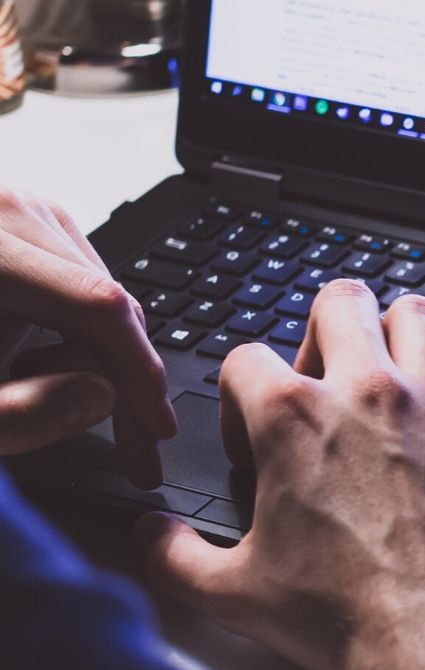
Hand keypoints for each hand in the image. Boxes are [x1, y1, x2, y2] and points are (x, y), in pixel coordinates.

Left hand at [0, 189, 176, 484]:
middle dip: (127, 379)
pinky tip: (49, 367)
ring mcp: (15, 209)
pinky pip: (77, 282)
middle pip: (106, 300)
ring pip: (99, 293)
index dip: (139, 373)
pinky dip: (79, 332)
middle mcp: (4, 211)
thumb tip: (101, 397)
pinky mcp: (17, 221)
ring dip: (102, 359)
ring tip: (66, 405)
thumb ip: (17, 413)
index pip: (97, 306)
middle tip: (137, 448)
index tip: (154, 429)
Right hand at [136, 281, 424, 669]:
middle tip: (327, 375)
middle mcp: (367, 393)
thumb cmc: (342, 617)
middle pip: (341, 300)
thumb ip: (174, 554)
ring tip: (397, 373)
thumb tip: (150, 535)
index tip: (252, 438)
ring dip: (406, 335)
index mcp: (292, 418)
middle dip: (326, 327)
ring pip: (422, 316)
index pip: (245, 357)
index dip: (238, 395)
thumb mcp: (231, 592)